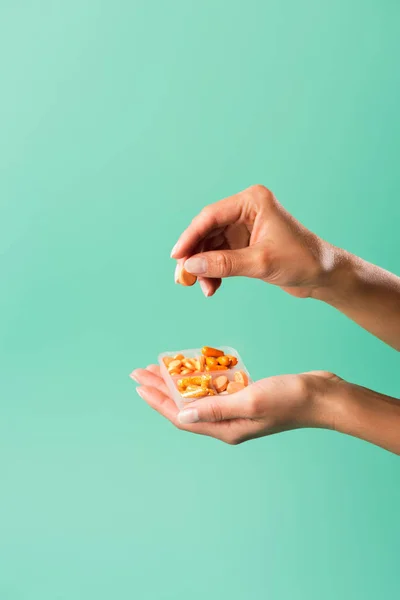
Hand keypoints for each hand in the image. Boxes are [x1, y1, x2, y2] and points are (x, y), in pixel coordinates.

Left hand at [130, 366, 339, 444]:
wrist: (322, 397)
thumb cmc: (289, 399)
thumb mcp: (250, 401)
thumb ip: (215, 408)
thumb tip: (181, 414)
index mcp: (225, 428)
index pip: (181, 415)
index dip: (158, 400)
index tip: (138, 385)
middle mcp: (227, 423)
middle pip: (185, 405)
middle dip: (161, 388)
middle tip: (141, 371)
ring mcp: (237, 411)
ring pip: (198, 396)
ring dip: (179, 382)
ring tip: (160, 368)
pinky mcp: (246, 398)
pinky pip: (216, 389)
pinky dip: (202, 378)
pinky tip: (195, 368)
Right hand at [172, 184, 336, 297]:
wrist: (323, 275)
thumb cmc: (302, 260)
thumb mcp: (260, 262)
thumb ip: (224, 264)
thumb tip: (191, 267)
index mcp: (252, 201)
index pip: (211, 216)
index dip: (190, 237)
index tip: (177, 256)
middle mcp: (246, 210)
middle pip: (207, 231)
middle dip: (195, 255)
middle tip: (184, 278)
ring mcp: (245, 227)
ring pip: (211, 245)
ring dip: (204, 267)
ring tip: (204, 288)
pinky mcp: (245, 243)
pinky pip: (220, 255)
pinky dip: (214, 270)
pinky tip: (212, 286)